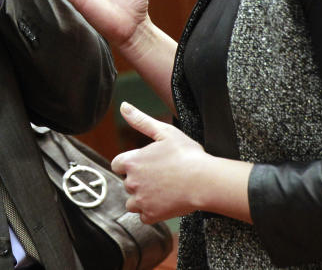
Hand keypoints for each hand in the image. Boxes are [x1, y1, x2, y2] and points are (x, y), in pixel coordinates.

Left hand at [111, 102, 205, 223]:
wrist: (204, 181)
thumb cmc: (186, 154)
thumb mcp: (164, 131)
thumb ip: (140, 120)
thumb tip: (123, 105)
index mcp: (131, 161)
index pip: (117, 165)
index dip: (129, 164)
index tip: (145, 164)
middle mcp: (131, 182)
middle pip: (127, 183)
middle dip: (139, 180)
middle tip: (160, 175)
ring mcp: (141, 200)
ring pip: (132, 202)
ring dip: (142, 197)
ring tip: (162, 190)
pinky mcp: (151, 215)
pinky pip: (144, 216)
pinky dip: (152, 211)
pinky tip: (165, 201)